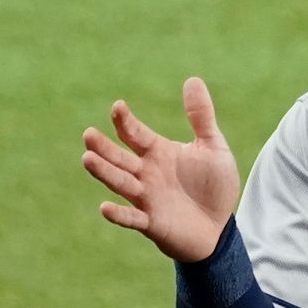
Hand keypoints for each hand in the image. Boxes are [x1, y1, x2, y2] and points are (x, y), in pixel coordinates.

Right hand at [80, 77, 239, 261]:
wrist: (220, 227)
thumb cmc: (213, 186)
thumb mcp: (213, 148)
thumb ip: (201, 117)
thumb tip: (192, 79)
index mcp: (158, 152)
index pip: (135, 134)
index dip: (125, 121)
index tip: (118, 107)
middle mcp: (146, 173)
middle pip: (119, 157)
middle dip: (104, 147)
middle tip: (89, 134)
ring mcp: (146, 198)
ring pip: (120, 183)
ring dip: (104, 172)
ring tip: (88, 159)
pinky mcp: (152, 223)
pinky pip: (132, 219)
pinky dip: (119, 214)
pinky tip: (105, 207)